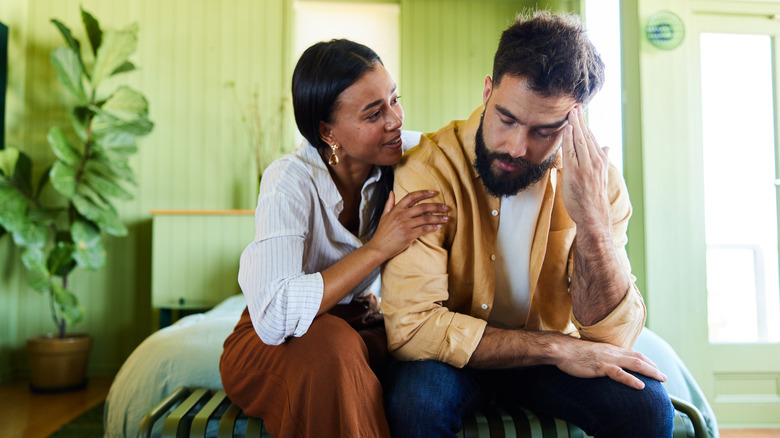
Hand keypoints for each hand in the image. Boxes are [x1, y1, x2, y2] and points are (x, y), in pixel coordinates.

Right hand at [366, 190, 448, 260]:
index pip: (412, 196)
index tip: (434, 193)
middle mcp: (401, 215)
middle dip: (437, 206)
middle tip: (446, 207)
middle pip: (423, 207)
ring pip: (426, 218)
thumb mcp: (384, 216)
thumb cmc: (382, 233)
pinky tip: (439, 226)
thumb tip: (391, 192)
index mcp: (396, 209)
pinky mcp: (409, 235)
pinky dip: (433, 227)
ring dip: (438, 218)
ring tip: (447, 218)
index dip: (424, 193)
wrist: (378, 248)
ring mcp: (406, 225)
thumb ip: (389, 203)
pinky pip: (424, 229)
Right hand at [555, 337, 666, 389]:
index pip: (634, 353)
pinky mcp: (601, 366)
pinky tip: (641, 386)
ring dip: (650, 371)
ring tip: (661, 379)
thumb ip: (602, 356)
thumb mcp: (592, 353)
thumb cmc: (573, 353)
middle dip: (653, 367)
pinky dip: (631, 380)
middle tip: (664, 377)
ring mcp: (608, 359)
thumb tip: (607, 363)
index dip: (646, 360)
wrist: (561, 350)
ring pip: (634, 364)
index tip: (655, 368)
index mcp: (610, 349)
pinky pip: (619, 374)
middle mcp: (612, 352)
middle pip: (639, 358)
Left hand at [560, 106, 610, 229]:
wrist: (593, 216)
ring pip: (580, 141)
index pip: (592, 138)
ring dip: (575, 125)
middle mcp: (595, 162)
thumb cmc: (593, 197)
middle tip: (575, 106)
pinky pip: (571, 153)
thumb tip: (606, 146)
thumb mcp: (600, 176)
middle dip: (581, 120)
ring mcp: (586, 167)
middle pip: (587, 136)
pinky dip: (569, 140)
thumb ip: (601, 159)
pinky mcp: (576, 174)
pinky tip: (567, 129)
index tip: (580, 112)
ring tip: (571, 112)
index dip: (585, 124)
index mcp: (600, 161)